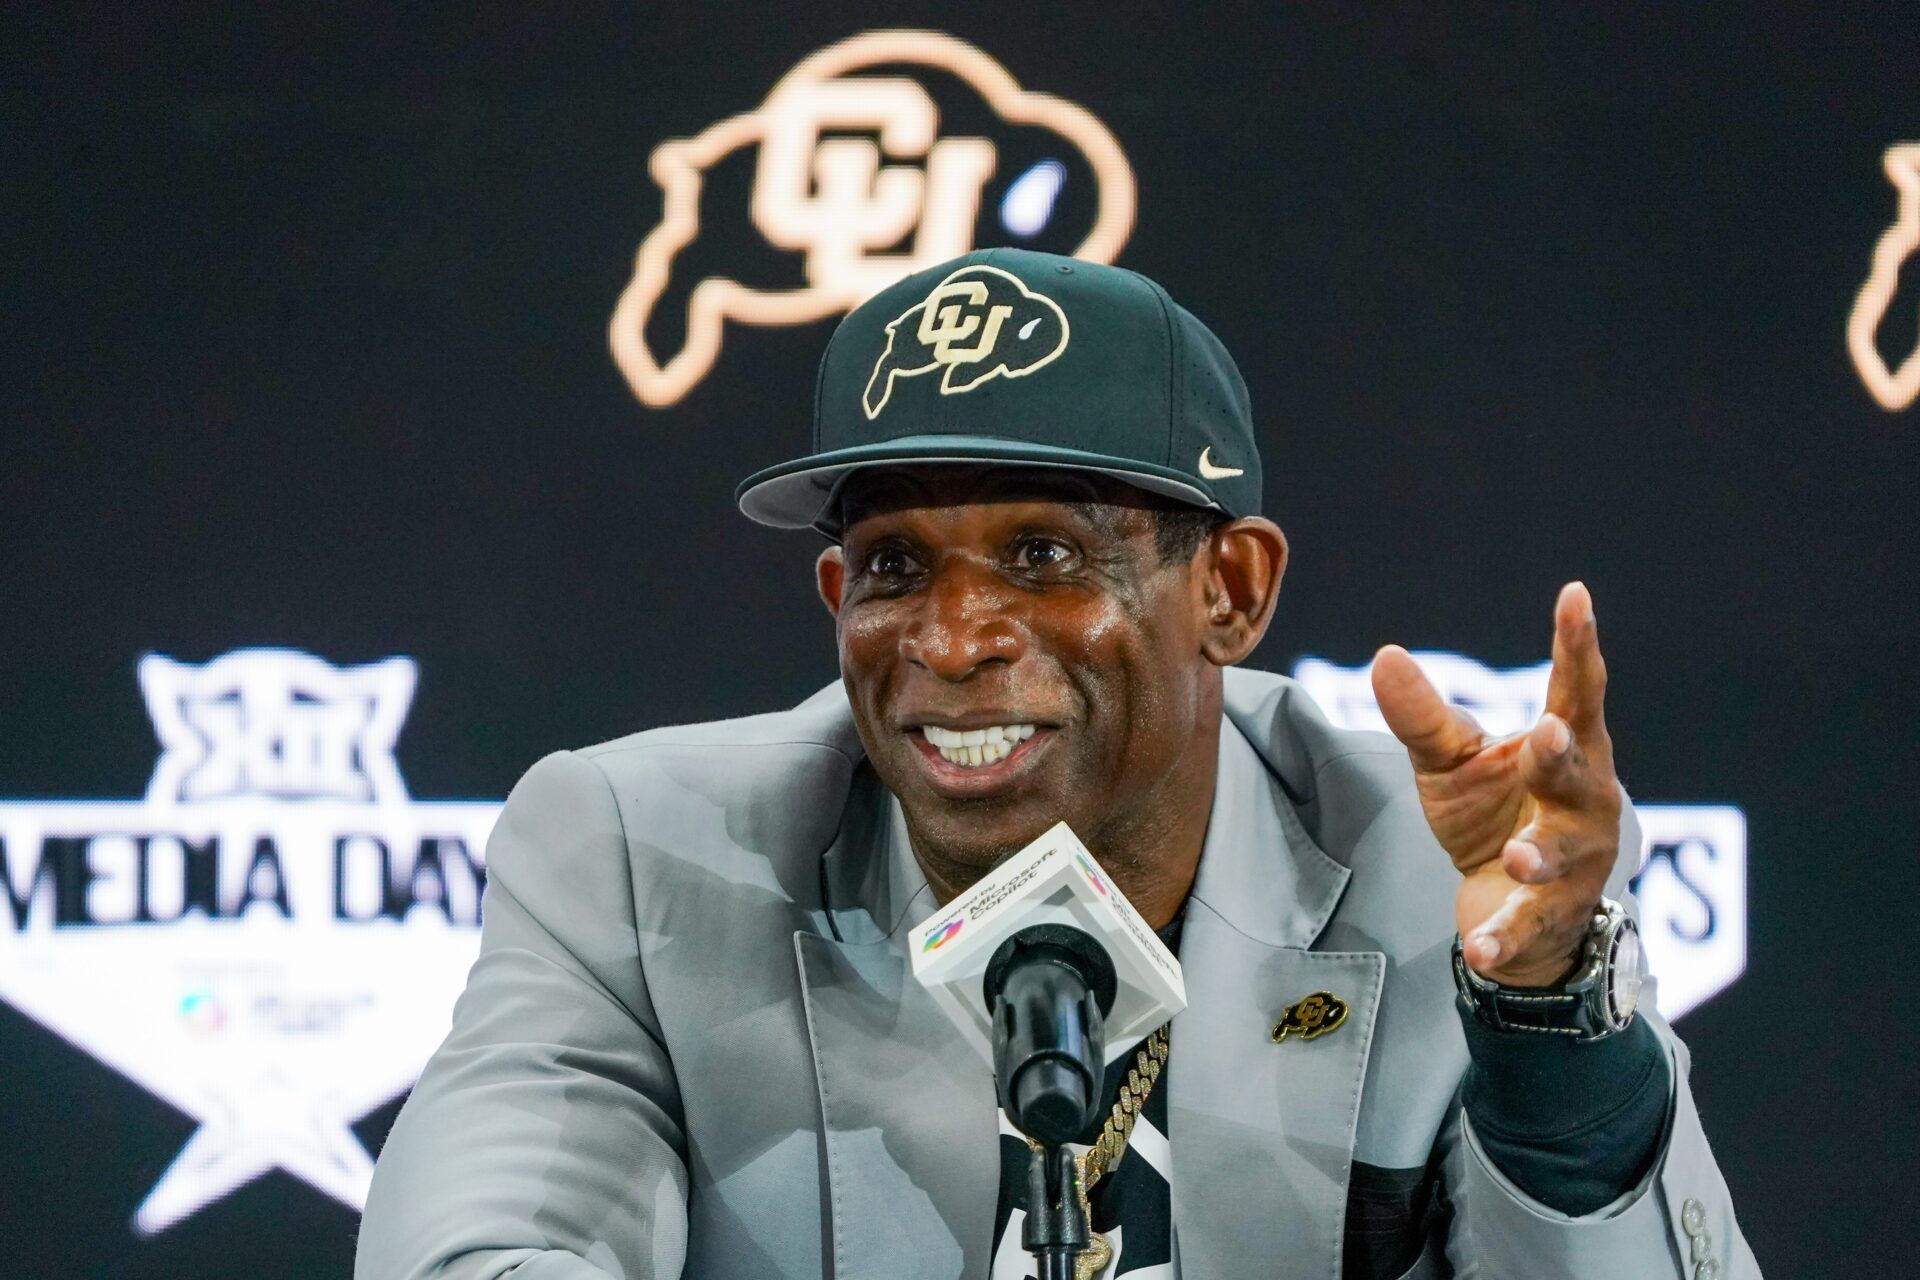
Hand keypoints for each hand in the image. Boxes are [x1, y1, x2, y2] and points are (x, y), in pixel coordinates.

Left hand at [1370, 582, 1620, 986]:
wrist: (1516, 914)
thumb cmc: (1492, 816)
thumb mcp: (1451, 763)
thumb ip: (1424, 716)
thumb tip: (1385, 653)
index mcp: (1567, 750)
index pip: (1575, 690)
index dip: (1577, 644)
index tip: (1575, 596)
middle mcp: (1584, 802)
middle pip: (1576, 771)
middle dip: (1560, 754)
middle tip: (1545, 730)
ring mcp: (1577, 865)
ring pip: (1562, 856)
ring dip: (1540, 854)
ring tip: (1514, 855)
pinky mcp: (1552, 919)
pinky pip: (1528, 928)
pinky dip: (1504, 938)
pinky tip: (1478, 951)